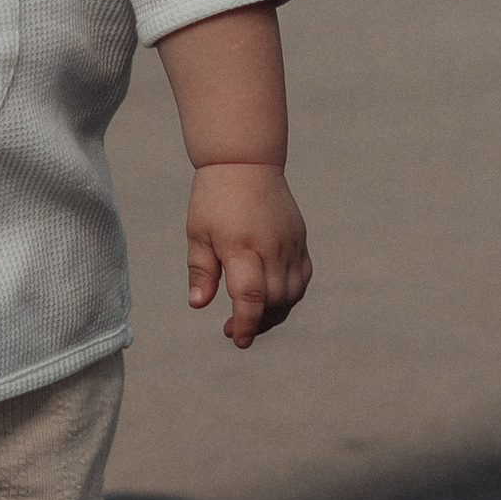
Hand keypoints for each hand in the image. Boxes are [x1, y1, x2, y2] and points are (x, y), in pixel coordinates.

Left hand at [185, 161, 310, 347]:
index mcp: (241, 245)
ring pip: (292, 294)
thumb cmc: (214, 198)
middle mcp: (271, 247)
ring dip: (274, 312)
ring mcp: (290, 243)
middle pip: (274, 300)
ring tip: (251, 314)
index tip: (237, 338)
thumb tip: (198, 305)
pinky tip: (271, 296)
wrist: (245, 161)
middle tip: (232, 327)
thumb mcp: (198, 233)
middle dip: (256, 322)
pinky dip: (290, 294)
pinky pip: (302, 278)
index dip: (246, 323)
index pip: (251, 296)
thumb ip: (200, 271)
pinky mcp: (300, 239)